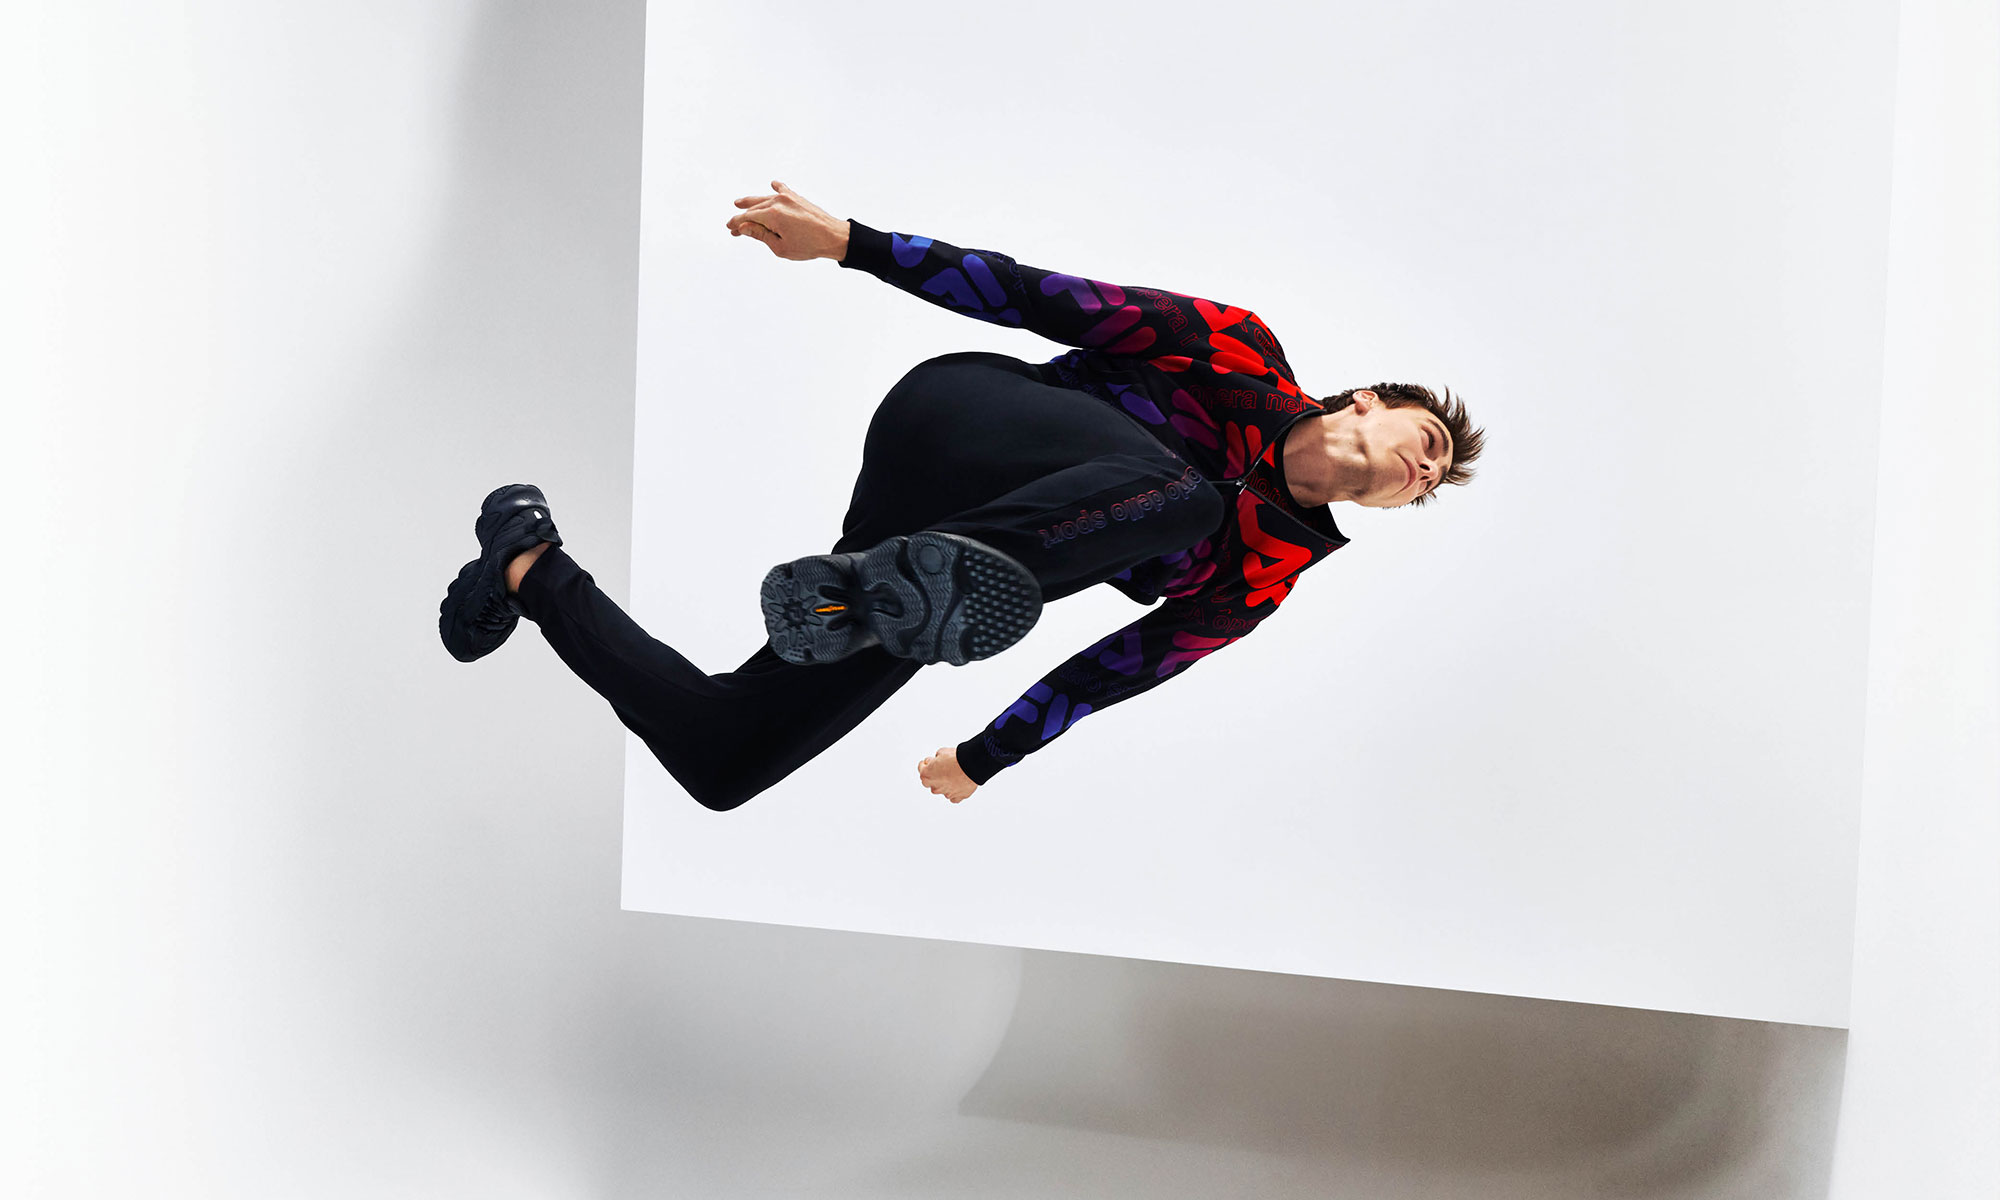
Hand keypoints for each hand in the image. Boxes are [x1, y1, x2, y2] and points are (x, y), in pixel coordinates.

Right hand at [726, 180, 849, 261]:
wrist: (834, 236)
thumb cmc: (809, 245)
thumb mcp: (780, 247)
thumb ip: (760, 235)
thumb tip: (743, 227)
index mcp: (772, 215)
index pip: (747, 218)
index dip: (736, 224)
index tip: (730, 229)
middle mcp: (778, 202)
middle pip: (753, 208)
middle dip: (742, 217)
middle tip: (733, 225)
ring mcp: (788, 197)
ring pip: (764, 199)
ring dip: (751, 202)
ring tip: (739, 203)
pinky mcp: (797, 198)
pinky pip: (783, 189)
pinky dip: (776, 188)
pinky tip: (773, 185)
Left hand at [918, 746, 977, 802]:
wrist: (971, 765)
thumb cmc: (956, 759)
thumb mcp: (941, 752)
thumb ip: (935, 760)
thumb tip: (936, 761)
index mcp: (926, 775)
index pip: (921, 768)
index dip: (926, 763)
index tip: (930, 761)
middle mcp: (934, 787)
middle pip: (930, 782)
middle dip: (934, 775)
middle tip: (942, 767)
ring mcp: (946, 793)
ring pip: (942, 790)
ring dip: (945, 783)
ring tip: (954, 774)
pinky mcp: (958, 797)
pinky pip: (954, 797)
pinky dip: (955, 792)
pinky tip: (958, 785)